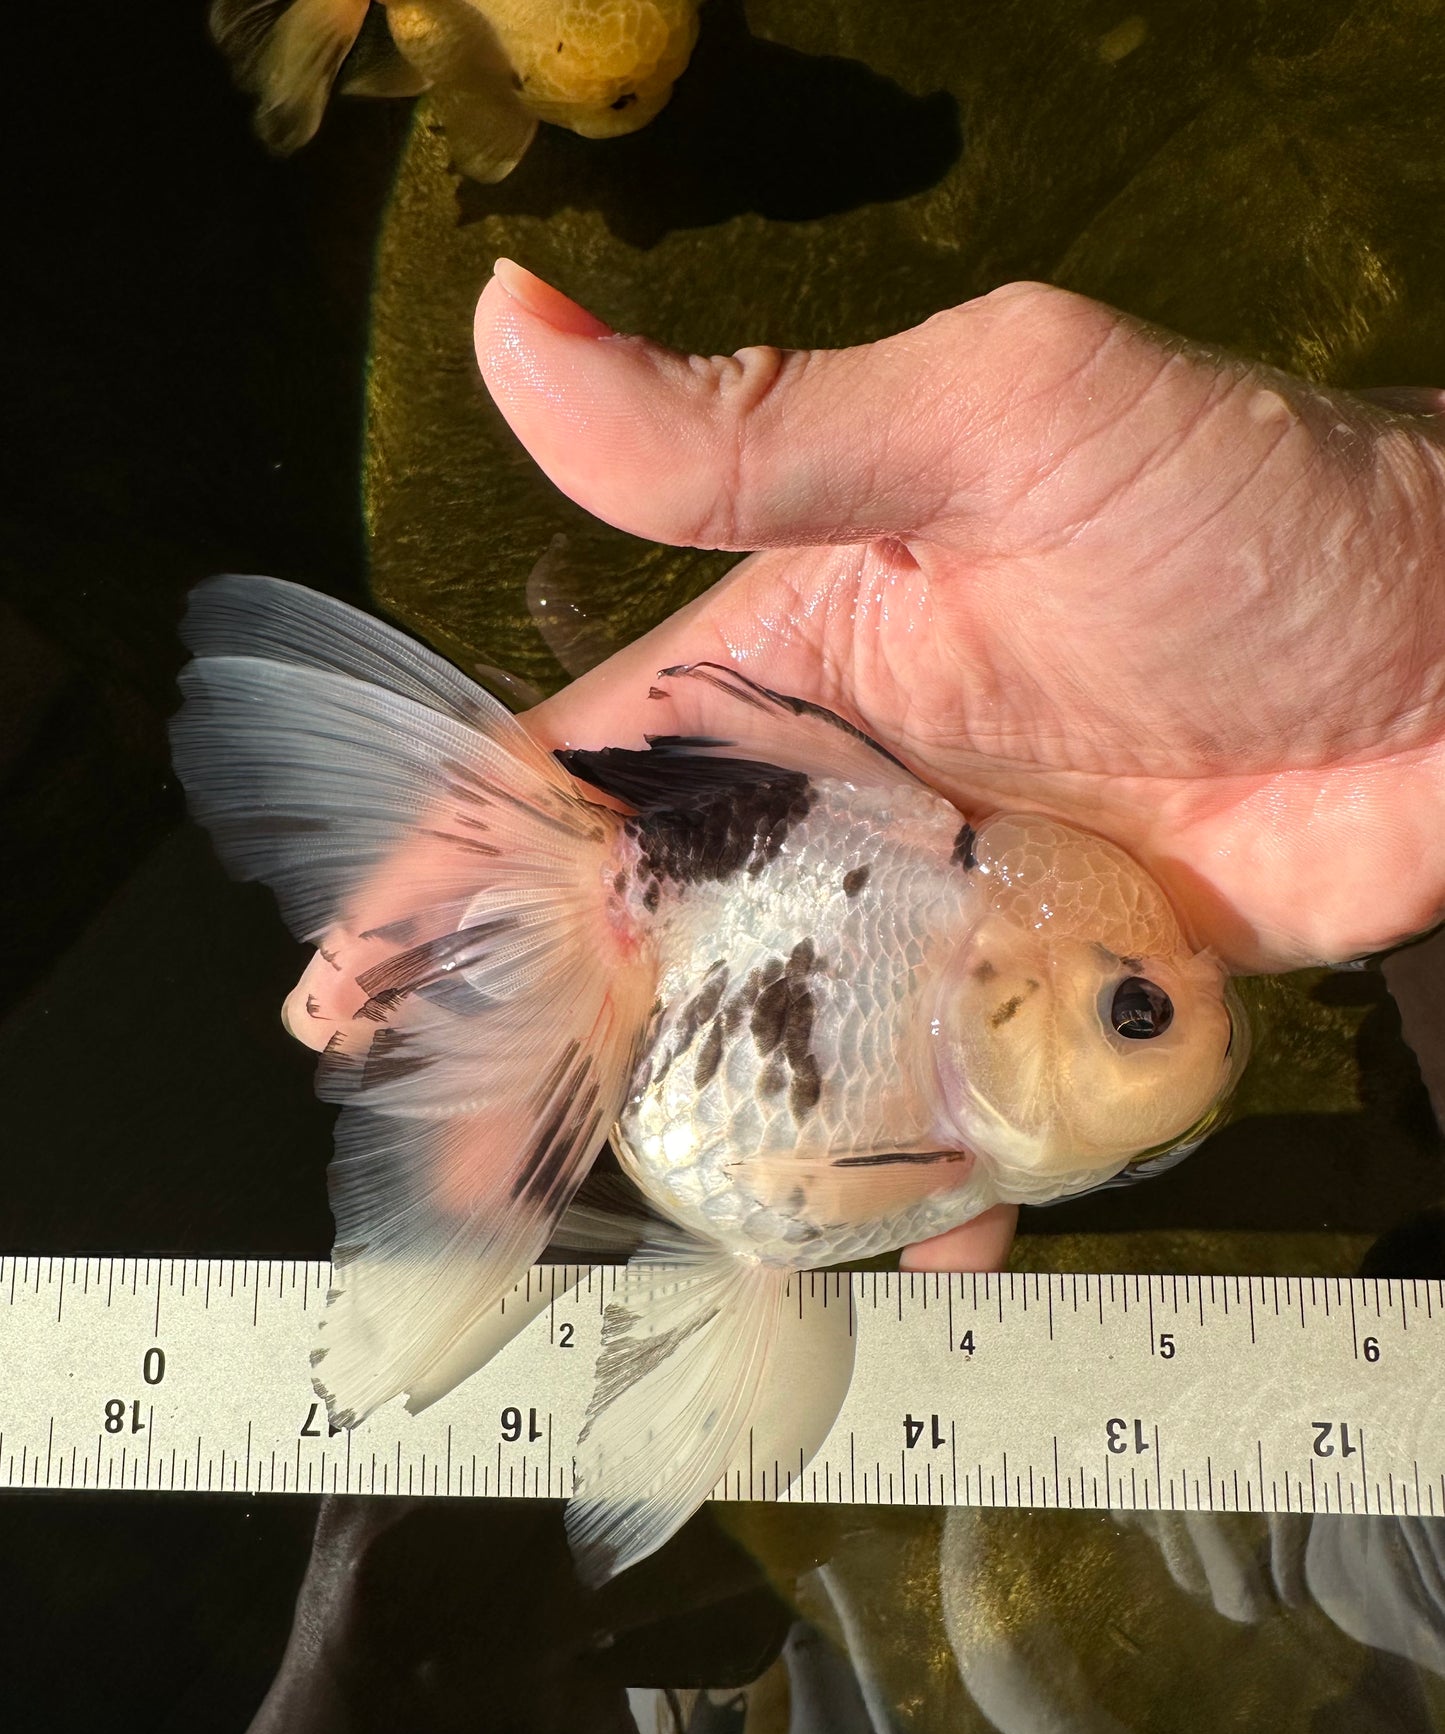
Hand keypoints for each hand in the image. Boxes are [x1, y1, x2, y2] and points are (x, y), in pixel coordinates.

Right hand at [474, 261, 1444, 1265]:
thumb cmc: (1245, 507)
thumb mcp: (1001, 421)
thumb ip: (763, 423)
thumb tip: (511, 329)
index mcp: (791, 668)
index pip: (576, 776)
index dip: (449, 878)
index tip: (348, 994)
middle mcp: (849, 802)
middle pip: (657, 942)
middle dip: (548, 1051)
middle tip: (460, 1173)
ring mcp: (951, 916)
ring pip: (790, 1046)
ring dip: (720, 1143)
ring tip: (652, 1242)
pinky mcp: (1060, 1000)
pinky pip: (963, 1110)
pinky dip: (930, 1189)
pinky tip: (900, 1259)